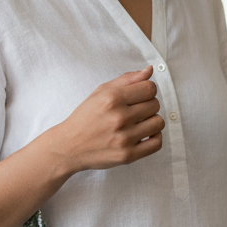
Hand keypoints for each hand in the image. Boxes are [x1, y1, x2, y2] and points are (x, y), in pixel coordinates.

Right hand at [48, 66, 163, 174]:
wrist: (68, 146)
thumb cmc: (85, 117)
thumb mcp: (100, 92)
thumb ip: (127, 80)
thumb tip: (150, 70)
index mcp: (112, 98)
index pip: (150, 88)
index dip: (147, 90)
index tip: (139, 96)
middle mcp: (119, 118)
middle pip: (155, 104)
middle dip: (148, 105)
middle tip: (134, 111)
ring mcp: (124, 138)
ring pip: (158, 123)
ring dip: (152, 121)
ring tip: (139, 123)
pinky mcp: (128, 155)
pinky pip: (157, 143)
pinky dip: (154, 137)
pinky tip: (144, 135)